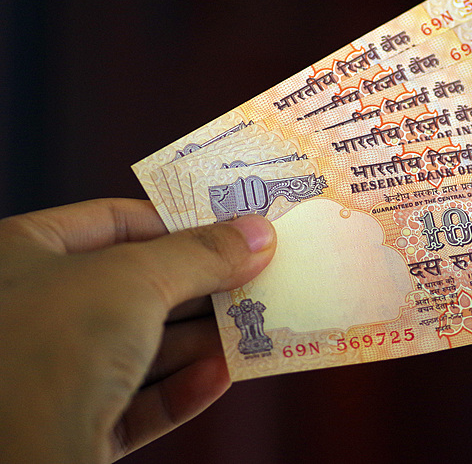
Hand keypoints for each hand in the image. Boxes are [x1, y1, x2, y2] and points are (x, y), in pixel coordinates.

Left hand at [0, 199, 275, 462]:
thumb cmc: (52, 343)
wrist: (13, 455)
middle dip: (198, 287)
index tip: (228, 230)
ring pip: (139, 347)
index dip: (175, 222)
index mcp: (22, 254)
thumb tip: (257, 235)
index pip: (111, 220)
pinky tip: (218, 375)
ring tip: (248, 329)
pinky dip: (179, 387)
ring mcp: (46, 372)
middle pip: (133, 286)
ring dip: (198, 340)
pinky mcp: (66, 426)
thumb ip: (201, 254)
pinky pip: (132, 400)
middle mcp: (29, 309)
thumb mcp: (136, 279)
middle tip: (250, 279)